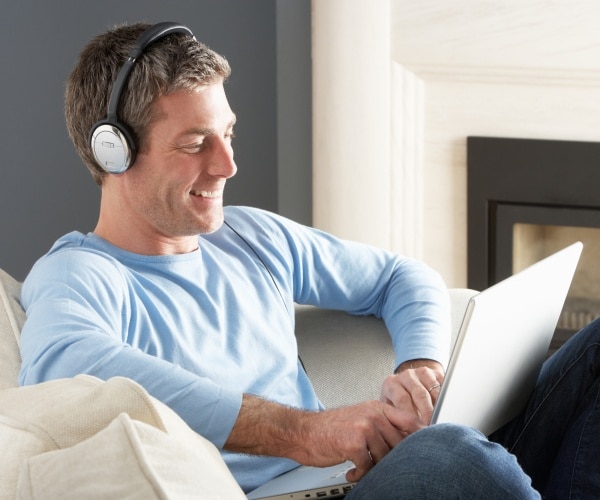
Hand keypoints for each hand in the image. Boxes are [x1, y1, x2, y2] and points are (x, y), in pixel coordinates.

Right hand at [293, 400, 423, 481]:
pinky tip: (352, 473)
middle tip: (379, 465)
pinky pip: (368, 467)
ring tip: (362, 469)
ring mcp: (364, 428)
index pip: (409, 421)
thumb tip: (405, 441)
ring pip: (385, 457)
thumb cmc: (331, 427)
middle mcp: (373, 415)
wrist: (304, 431)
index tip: (423, 450)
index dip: (420, 437)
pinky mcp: (354, 444)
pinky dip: (360, 475)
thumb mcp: (360, 418)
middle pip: (399, 443)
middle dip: (391, 459)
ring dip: (374, 468)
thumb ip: (382, 424)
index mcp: (377, 408)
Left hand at [380, 359, 444, 424]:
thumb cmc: (397, 405)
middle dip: (428, 413)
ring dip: (440, 407)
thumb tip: (406, 440)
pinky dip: (447, 399)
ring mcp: (422, 372)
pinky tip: (448, 411)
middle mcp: (406, 376)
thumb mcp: (390, 411)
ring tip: (442, 421)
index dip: (412, 416)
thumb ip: (395, 422)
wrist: (407, 384)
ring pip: (435, 390)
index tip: (418, 430)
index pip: (402, 400)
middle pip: (420, 394)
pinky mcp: (436, 373)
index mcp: (391, 384)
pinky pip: (445, 385)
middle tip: (433, 428)